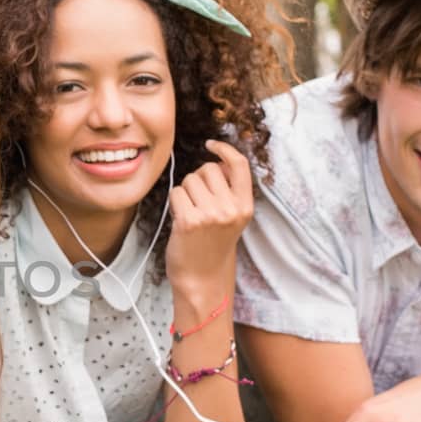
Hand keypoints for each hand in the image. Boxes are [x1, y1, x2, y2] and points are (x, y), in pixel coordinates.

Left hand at [164, 139, 253, 292]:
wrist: (201, 277)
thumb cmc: (212, 244)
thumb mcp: (232, 217)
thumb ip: (229, 190)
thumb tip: (217, 160)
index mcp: (245, 206)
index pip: (239, 165)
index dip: (225, 149)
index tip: (212, 144)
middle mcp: (231, 208)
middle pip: (208, 169)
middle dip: (199, 180)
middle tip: (199, 203)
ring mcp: (211, 214)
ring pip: (190, 180)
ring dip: (185, 192)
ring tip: (191, 213)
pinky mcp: (190, 220)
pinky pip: (176, 192)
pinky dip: (175, 202)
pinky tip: (181, 219)